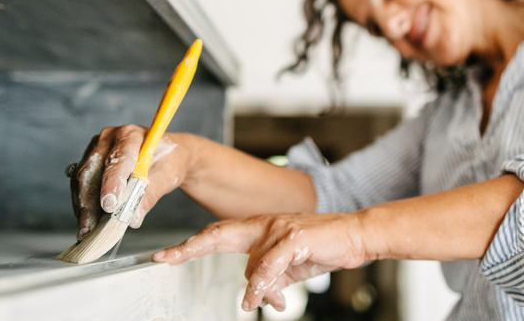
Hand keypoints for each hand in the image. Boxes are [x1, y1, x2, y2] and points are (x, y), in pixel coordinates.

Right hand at [68, 125, 189, 239]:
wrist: (166, 154)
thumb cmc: (168, 161)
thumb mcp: (167, 177)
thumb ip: (149, 195)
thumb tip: (132, 218)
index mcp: (131, 135)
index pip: (118, 159)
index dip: (112, 184)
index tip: (110, 206)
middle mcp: (109, 138)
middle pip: (92, 171)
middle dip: (90, 202)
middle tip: (90, 227)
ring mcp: (97, 148)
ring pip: (82, 180)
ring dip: (83, 206)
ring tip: (87, 230)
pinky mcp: (90, 160)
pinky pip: (82, 184)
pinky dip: (84, 203)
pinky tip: (87, 221)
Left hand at [152, 212, 368, 311]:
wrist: (356, 236)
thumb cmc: (323, 246)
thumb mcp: (290, 268)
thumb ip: (270, 277)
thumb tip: (258, 298)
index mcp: (260, 228)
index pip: (219, 233)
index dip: (192, 243)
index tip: (167, 254)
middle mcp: (264, 224)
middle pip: (219, 233)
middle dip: (191, 246)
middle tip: (168, 257)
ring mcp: (278, 228)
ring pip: (250, 264)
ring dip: (258, 289)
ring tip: (270, 300)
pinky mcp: (293, 237)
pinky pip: (268, 265)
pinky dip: (262, 284)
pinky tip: (260, 297)